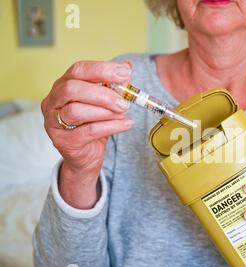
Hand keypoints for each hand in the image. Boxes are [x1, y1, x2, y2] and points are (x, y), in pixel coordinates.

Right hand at [41, 60, 133, 207]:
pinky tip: (125, 124)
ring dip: (105, 111)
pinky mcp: (63, 141)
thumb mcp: (105, 102)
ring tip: (123, 113)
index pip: (78, 70)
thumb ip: (114, 85)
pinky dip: (110, 126)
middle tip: (123, 102)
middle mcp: (53, 101)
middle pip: (72, 89)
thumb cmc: (93, 124)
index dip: (102, 70)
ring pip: (76, 111)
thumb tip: (127, 66)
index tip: (124, 73)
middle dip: (102, 94)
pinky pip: (88, 131)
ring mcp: (54, 122)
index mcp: (63, 85)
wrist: (86, 156)